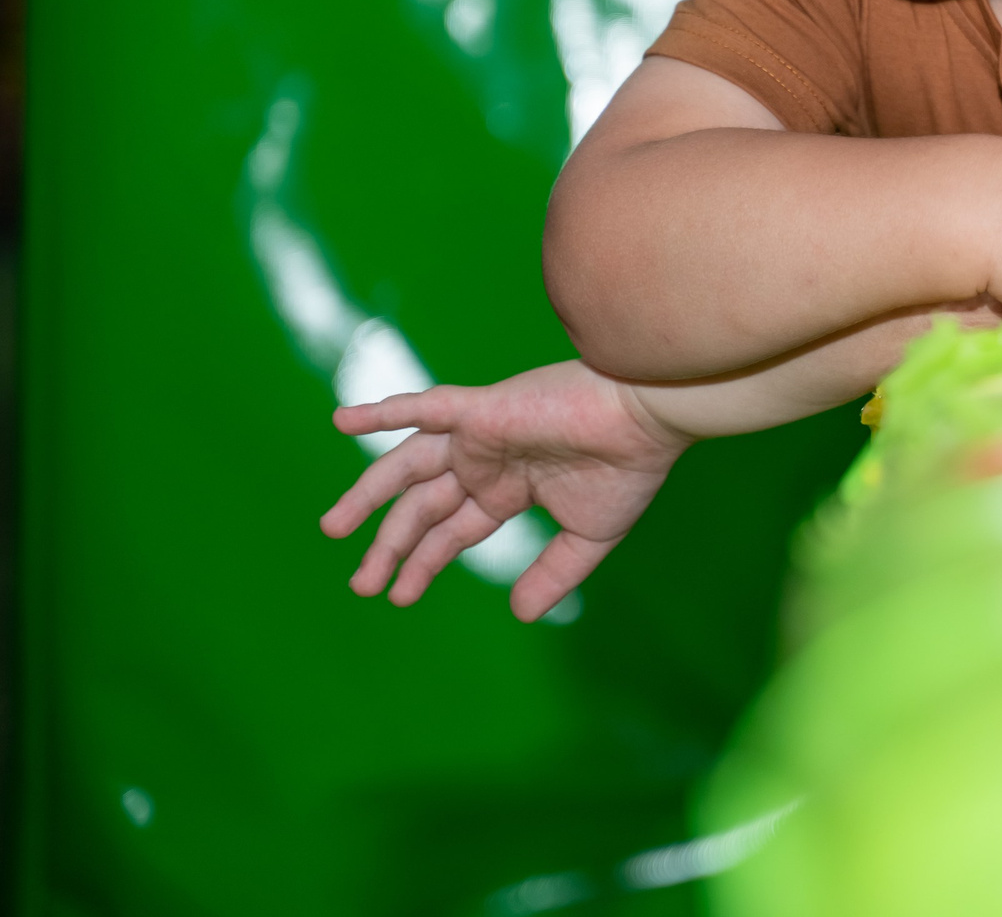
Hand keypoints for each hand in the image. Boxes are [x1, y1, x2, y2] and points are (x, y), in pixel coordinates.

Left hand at [319, 359, 690, 621]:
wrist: (648, 418)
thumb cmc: (628, 470)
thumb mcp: (588, 537)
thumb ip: (552, 574)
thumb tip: (518, 614)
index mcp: (510, 488)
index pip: (452, 530)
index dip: (423, 562)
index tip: (399, 596)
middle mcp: (487, 461)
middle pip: (422, 507)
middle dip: (389, 545)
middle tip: (360, 584)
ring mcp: (480, 434)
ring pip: (408, 465)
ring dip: (368, 495)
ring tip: (332, 529)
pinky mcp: (483, 410)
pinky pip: (424, 407)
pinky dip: (382, 412)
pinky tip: (342, 422)